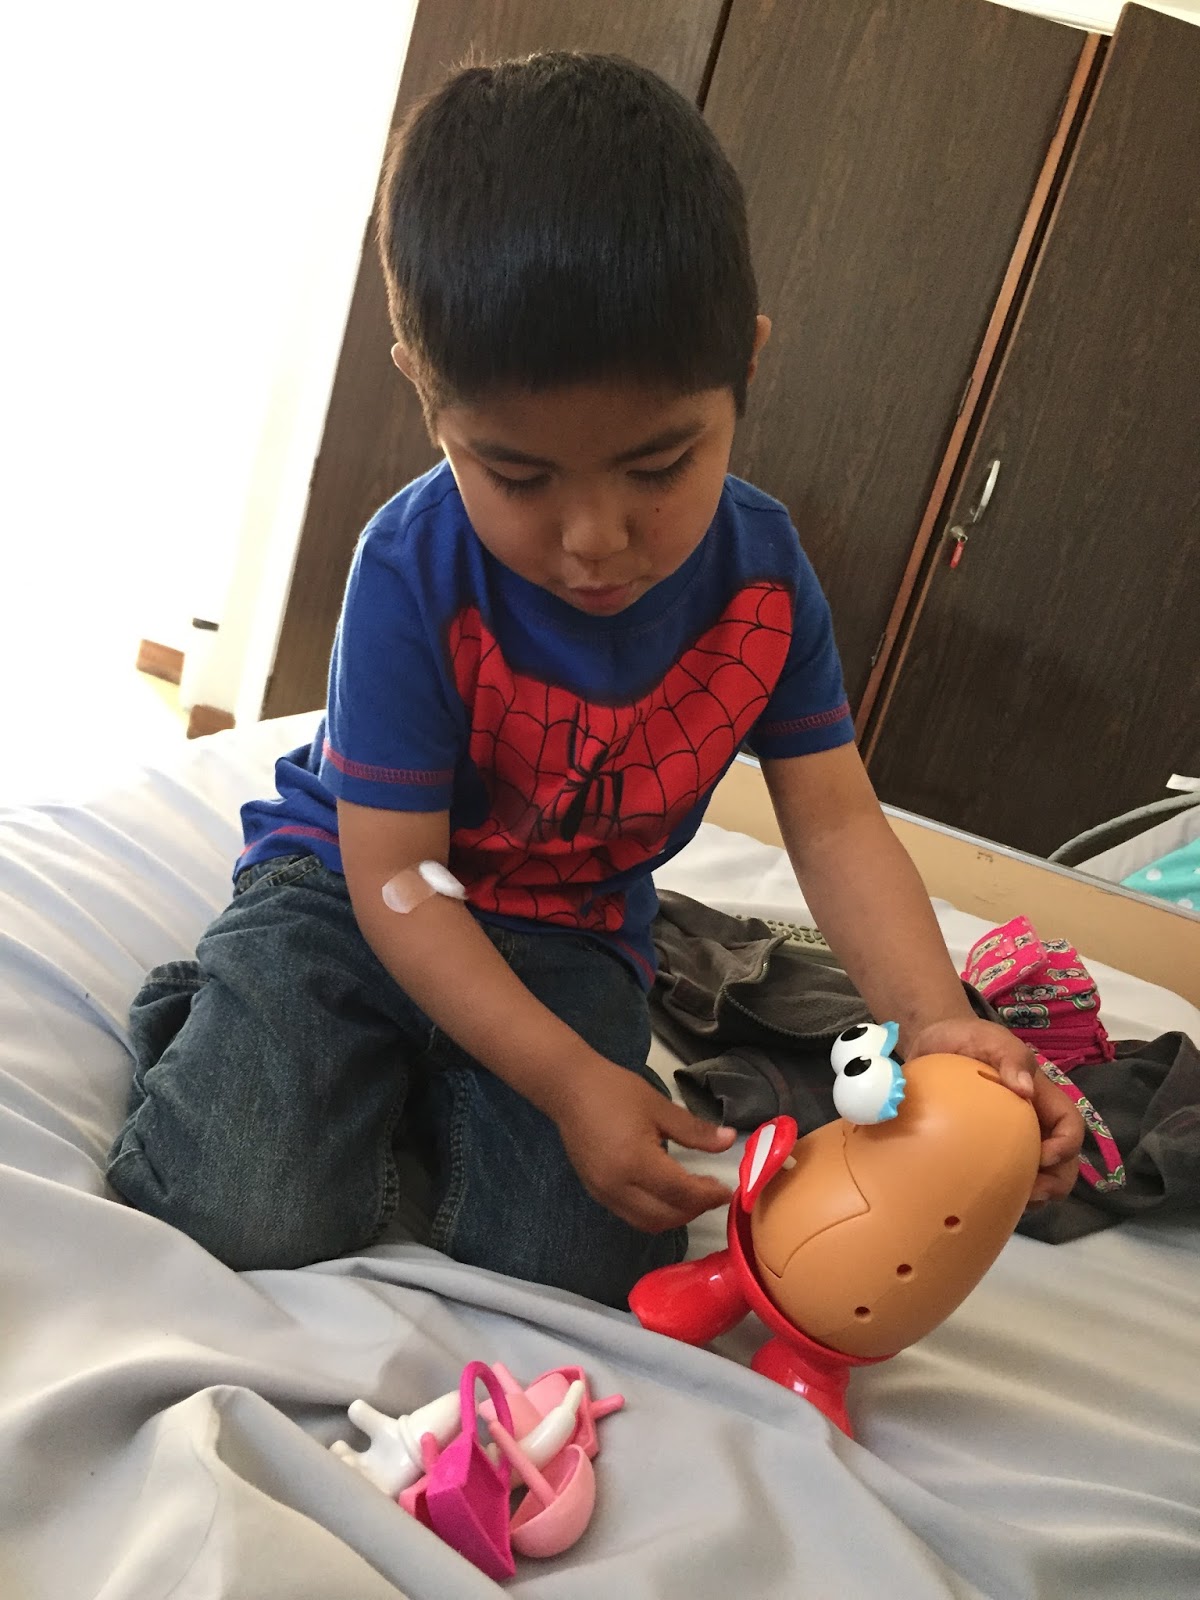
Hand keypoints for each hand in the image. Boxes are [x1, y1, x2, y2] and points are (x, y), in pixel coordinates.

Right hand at [551, 1058, 735, 1232]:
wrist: (569, 1088)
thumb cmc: (615, 1091)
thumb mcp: (660, 1107)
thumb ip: (695, 1131)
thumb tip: (729, 1141)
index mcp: (636, 1162)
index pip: (681, 1193)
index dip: (708, 1195)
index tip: (727, 1189)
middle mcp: (618, 1186)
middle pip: (666, 1216)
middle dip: (695, 1209)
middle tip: (713, 1193)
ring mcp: (604, 1193)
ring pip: (648, 1223)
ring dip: (675, 1217)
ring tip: (693, 1196)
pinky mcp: (596, 1192)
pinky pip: (631, 1216)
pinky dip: (655, 1213)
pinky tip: (666, 1195)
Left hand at [906, 1016, 1082, 1204]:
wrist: (931, 1044)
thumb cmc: (966, 1039)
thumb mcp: (989, 1038)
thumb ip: (1010, 1056)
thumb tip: (1025, 1090)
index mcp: (1041, 1098)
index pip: (1071, 1126)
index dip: (1066, 1146)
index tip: (1042, 1157)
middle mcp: (1033, 1124)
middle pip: (1063, 1162)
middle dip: (1056, 1183)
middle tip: (1030, 1194)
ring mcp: (1011, 1141)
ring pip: (1038, 1178)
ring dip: (1033, 1196)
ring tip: (1009, 1201)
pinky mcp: (986, 1153)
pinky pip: (1003, 1182)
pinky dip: (1003, 1195)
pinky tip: (983, 1199)